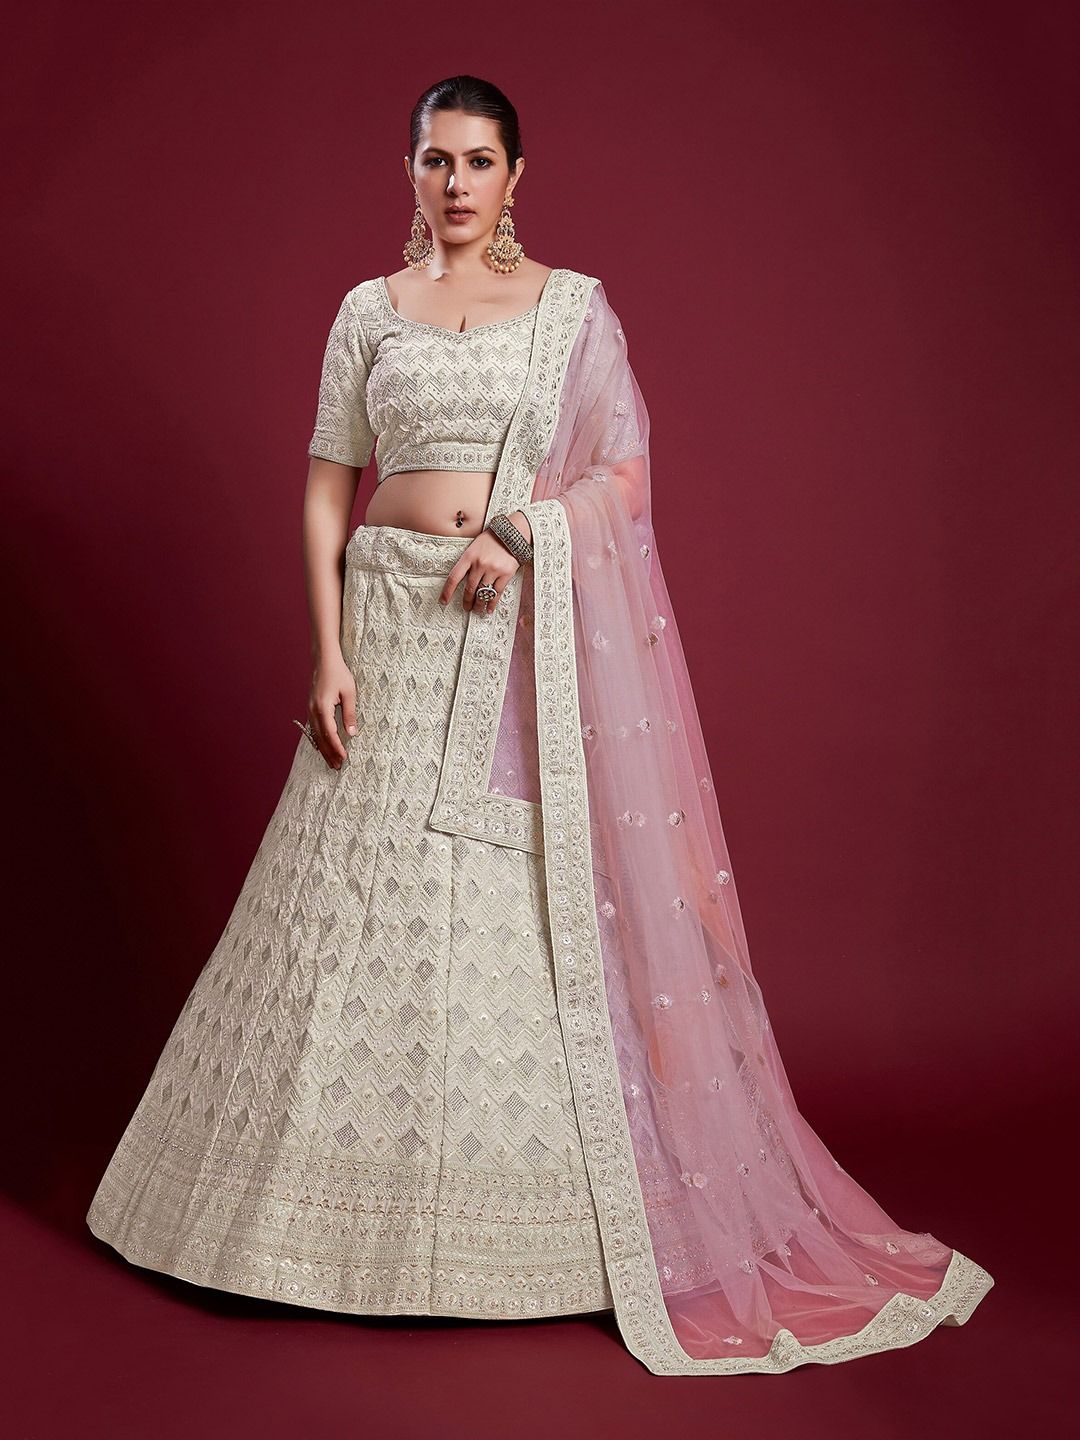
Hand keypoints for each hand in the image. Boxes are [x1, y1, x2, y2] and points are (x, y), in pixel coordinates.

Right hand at [306, 652, 357, 769]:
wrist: (323, 660)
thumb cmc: (338, 674)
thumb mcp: (349, 693)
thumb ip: (349, 714)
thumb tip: (352, 733)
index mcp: (322, 707)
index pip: (330, 733)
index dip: (337, 747)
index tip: (344, 758)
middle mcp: (313, 711)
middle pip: (320, 738)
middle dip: (329, 753)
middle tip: (337, 767)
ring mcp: (310, 710)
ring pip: (316, 735)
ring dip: (323, 749)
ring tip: (331, 762)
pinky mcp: (311, 709)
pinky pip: (314, 729)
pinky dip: (319, 741)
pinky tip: (324, 748)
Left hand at [440, 525, 521, 614]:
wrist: (513, 533)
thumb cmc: (492, 539)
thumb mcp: (475, 546)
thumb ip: (468, 561)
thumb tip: (462, 579)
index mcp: (469, 556)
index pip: (454, 577)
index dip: (447, 592)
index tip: (443, 601)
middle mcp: (479, 564)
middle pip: (469, 588)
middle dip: (466, 601)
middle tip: (466, 608)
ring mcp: (493, 570)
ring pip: (482, 593)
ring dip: (478, 604)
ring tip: (477, 610)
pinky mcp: (505, 574)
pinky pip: (496, 593)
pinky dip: (492, 603)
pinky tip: (489, 609)